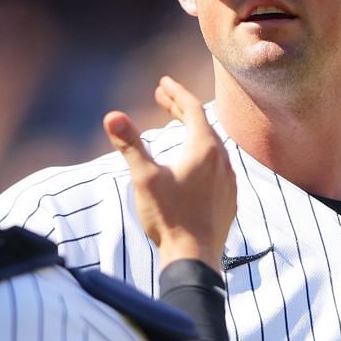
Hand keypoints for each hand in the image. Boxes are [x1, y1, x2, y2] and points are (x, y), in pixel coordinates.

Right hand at [103, 76, 234, 269]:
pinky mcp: (229, 198)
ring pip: (212, 145)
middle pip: (203, 124)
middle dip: (181, 108)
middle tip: (162, 98)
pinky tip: (193, 163)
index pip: (192, 108)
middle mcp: (222, 160)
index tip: (163, 82)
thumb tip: (112, 116)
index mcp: (204, 148)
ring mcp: (229, 180)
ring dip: (194, 130)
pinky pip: (218, 166)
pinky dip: (203, 154)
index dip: (176, 93)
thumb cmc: (169, 218)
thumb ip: (130, 145)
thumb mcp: (144, 178)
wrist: (194, 258)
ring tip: (178, 125)